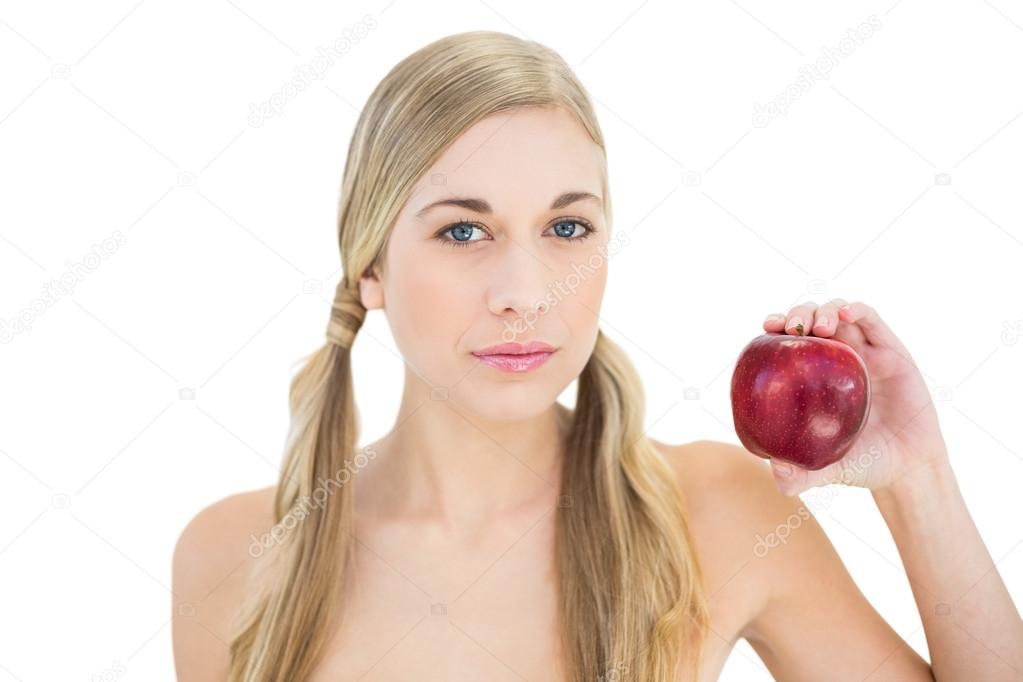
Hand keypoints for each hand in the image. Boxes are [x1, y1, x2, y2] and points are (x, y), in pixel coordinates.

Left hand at [761, 299, 948, 495]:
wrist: (908, 469)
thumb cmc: (862, 465)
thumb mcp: (826, 470)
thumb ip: (800, 476)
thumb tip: (775, 472)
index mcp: (813, 379)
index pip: (790, 343)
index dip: (777, 328)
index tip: (766, 327)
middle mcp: (837, 361)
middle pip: (811, 321)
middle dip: (799, 314)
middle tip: (792, 327)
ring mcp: (864, 353)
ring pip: (839, 314)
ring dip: (824, 310)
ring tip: (819, 327)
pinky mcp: (892, 352)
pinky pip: (872, 321)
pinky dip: (856, 310)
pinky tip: (846, 313)